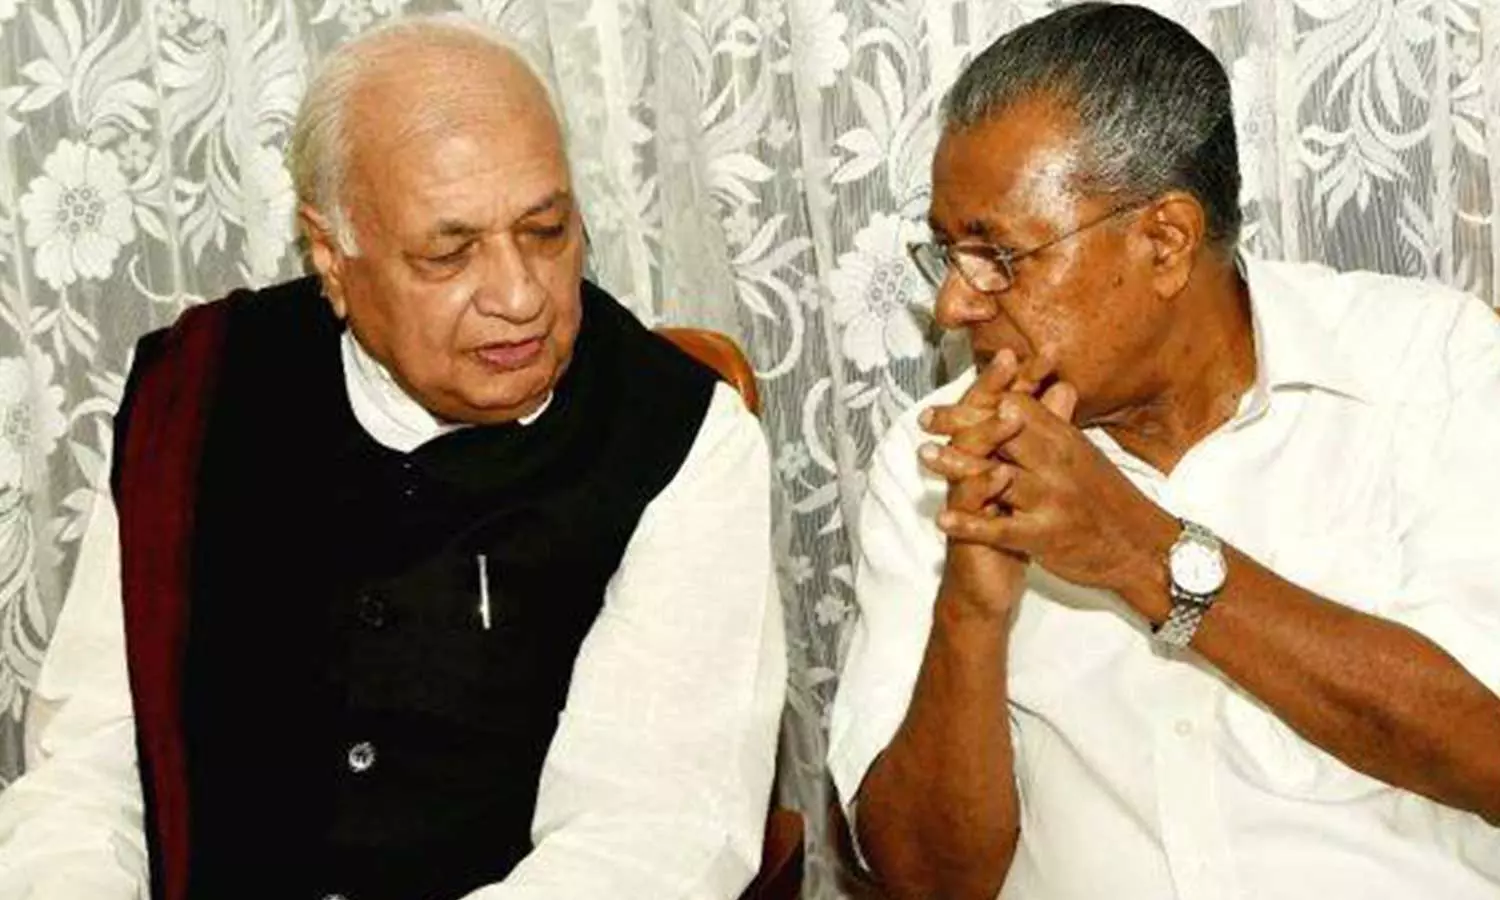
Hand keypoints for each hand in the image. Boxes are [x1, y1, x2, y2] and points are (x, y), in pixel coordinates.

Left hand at [919, 379, 1176, 609]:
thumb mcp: (1086, 455)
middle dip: (963, 422)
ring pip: (1000, 477)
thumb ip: (1060, 424)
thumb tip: (1054, 386)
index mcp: (1064, 440)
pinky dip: (971, 524)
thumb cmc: (1108, 500)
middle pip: (1004, 434)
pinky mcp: (1046, 536)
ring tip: (925, 455)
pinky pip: (1003, 529)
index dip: (983, 399)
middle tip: (925, 418)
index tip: (953, 398)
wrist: (1144, 548)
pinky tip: (943, 519)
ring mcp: (1052, 499)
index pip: (1018, 407)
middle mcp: (1057, 464)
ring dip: (960, 465)